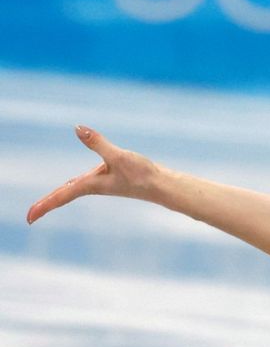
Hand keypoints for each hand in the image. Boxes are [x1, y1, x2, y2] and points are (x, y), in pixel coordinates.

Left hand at [26, 125, 165, 223]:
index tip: (29, 218)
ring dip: (58, 197)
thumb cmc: (143, 174)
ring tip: (43, 205)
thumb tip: (78, 128)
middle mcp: (94, 186)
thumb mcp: (118, 156)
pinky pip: (83, 185)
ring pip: (73, 190)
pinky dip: (72, 187)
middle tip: (30, 216)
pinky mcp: (111, 179)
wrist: (164, 186)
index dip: (44, 205)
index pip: (62, 195)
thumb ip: (97, 143)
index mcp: (92, 185)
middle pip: (64, 196)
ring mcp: (102, 184)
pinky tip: (74, 184)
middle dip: (47, 204)